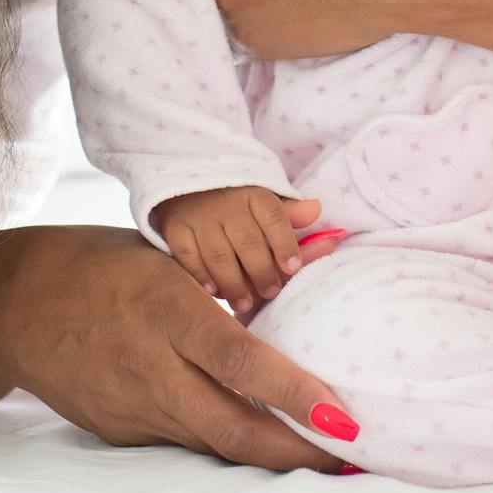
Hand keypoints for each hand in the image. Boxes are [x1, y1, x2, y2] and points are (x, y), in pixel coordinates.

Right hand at [0, 225, 355, 470]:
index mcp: (164, 310)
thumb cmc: (98, 263)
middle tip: (354, 458)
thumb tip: (295, 275)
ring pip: (214, 444)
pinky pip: (185, 438)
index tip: (342, 416)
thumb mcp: (162, 256)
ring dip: (269, 454)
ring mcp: (133, 409)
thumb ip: (219, 282)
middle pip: (234, 430)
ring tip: (324, 454)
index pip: (239, 361)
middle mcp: (150, 368)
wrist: (11, 305)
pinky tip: (258, 437)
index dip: (294, 394)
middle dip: (299, 453)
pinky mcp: (120, 431)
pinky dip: (224, 439)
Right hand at [153, 187, 323, 312]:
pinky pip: (188, 256)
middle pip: (248, 241)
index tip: (292, 268)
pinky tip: (212, 291)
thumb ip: (291, 214)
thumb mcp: (265, 202)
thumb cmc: (237, 204)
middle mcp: (227, 204)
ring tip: (244, 303)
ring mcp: (199, 216)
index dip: (285, 243)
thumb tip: (317, 209)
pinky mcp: (176, 229)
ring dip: (233, 282)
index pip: (273, 217)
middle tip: (270, 293)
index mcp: (254, 195)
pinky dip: (200, 275)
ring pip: (218, 253)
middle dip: (261, 271)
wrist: (188, 188)